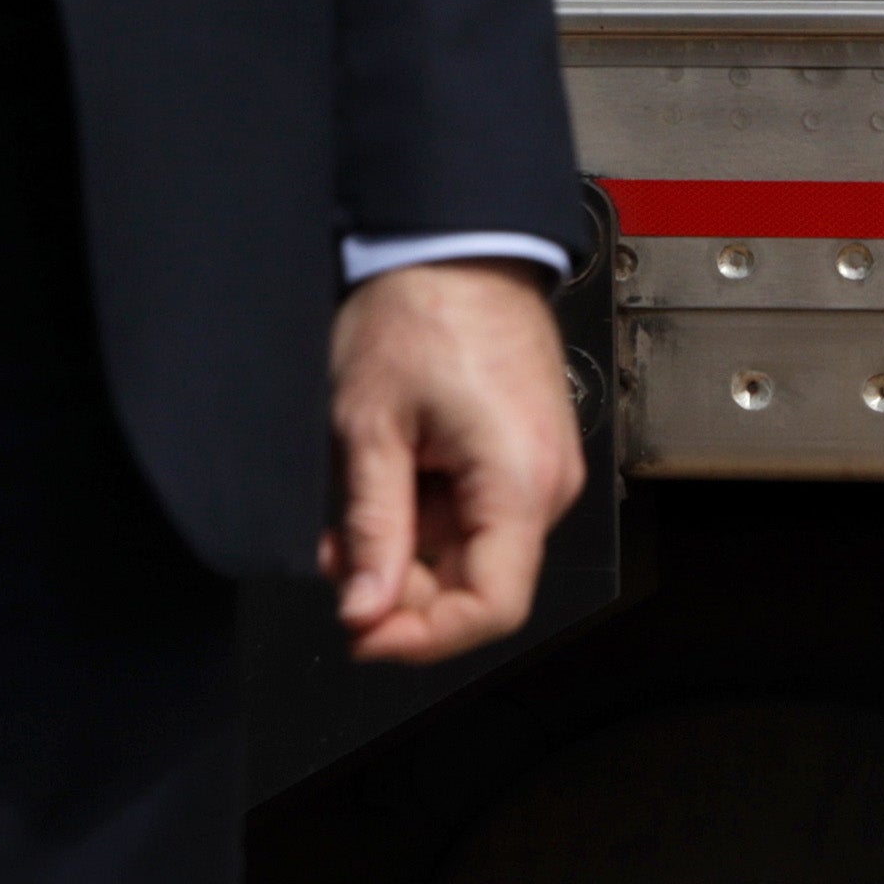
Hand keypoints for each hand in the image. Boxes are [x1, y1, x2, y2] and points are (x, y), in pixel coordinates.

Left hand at [325, 257, 584, 665]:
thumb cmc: (420, 313)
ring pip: (470, 551)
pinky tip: (383, 485)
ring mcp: (541, 468)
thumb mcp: (370, 428)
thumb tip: (366, 610)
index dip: (423, 638)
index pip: (491, 607)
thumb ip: (372, 529)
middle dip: (399, 586)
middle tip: (335, 560)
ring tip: (351, 508)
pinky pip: (476, 514)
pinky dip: (423, 515)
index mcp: (521, 481)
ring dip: (404, 548)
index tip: (362, 635)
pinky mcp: (524, 453)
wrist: (457, 245)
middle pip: (477, 584)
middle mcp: (548, 483)